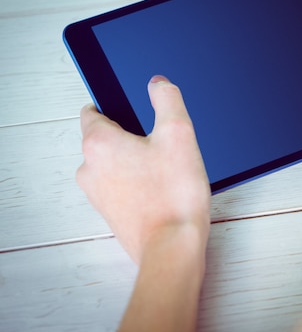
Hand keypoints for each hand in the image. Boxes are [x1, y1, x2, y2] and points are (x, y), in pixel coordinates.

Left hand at [77, 75, 210, 263]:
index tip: (133, 110)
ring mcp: (98, 194)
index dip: (115, 105)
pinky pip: (122, 186)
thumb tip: (158, 84)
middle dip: (131, 136)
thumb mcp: (180, 133)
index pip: (92, 111)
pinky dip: (138, 183)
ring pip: (115, 164)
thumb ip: (168, 99)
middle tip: (163, 143)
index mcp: (99, 143)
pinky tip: (164, 189)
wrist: (173, 247)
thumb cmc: (173, 197)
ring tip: (167, 169)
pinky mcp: (112, 213)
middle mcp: (90, 169)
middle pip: (106, 138)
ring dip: (136, 161)